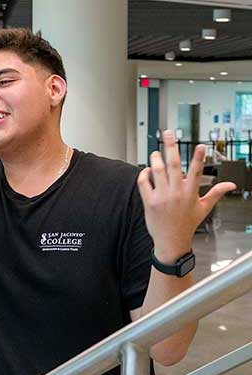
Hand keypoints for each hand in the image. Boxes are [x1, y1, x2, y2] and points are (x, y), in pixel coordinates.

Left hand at [138, 130, 234, 262]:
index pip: (196, 171)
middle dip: (170, 147)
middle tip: (168, 134)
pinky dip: (144, 174)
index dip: (198, 157)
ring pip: (156, 171)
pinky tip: (147, 170)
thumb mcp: (204, 208)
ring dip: (155, 159)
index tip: (200, 145)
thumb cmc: (187, 224)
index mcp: (190, 193)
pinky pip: (144, 183)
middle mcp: (176, 193)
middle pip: (173, 165)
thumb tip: (230, 184)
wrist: (171, 241)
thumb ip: (216, 193)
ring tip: (155, 152)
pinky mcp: (149, 202)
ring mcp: (161, 197)